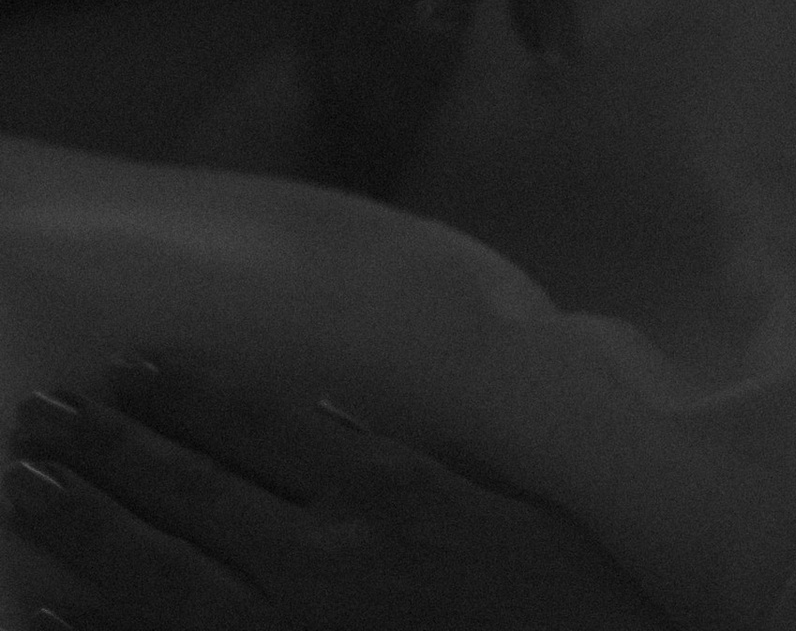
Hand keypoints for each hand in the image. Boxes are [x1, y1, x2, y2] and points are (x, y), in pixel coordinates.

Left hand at [4, 360, 671, 629]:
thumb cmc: (564, 599)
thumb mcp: (502, 506)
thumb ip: (415, 465)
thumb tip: (334, 419)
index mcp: (389, 491)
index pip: (261, 424)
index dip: (188, 393)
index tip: (131, 366)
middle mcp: (326, 557)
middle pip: (192, 492)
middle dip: (112, 448)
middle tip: (41, 415)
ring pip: (162, 573)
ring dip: (87, 523)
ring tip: (27, 481)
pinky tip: (48, 615)